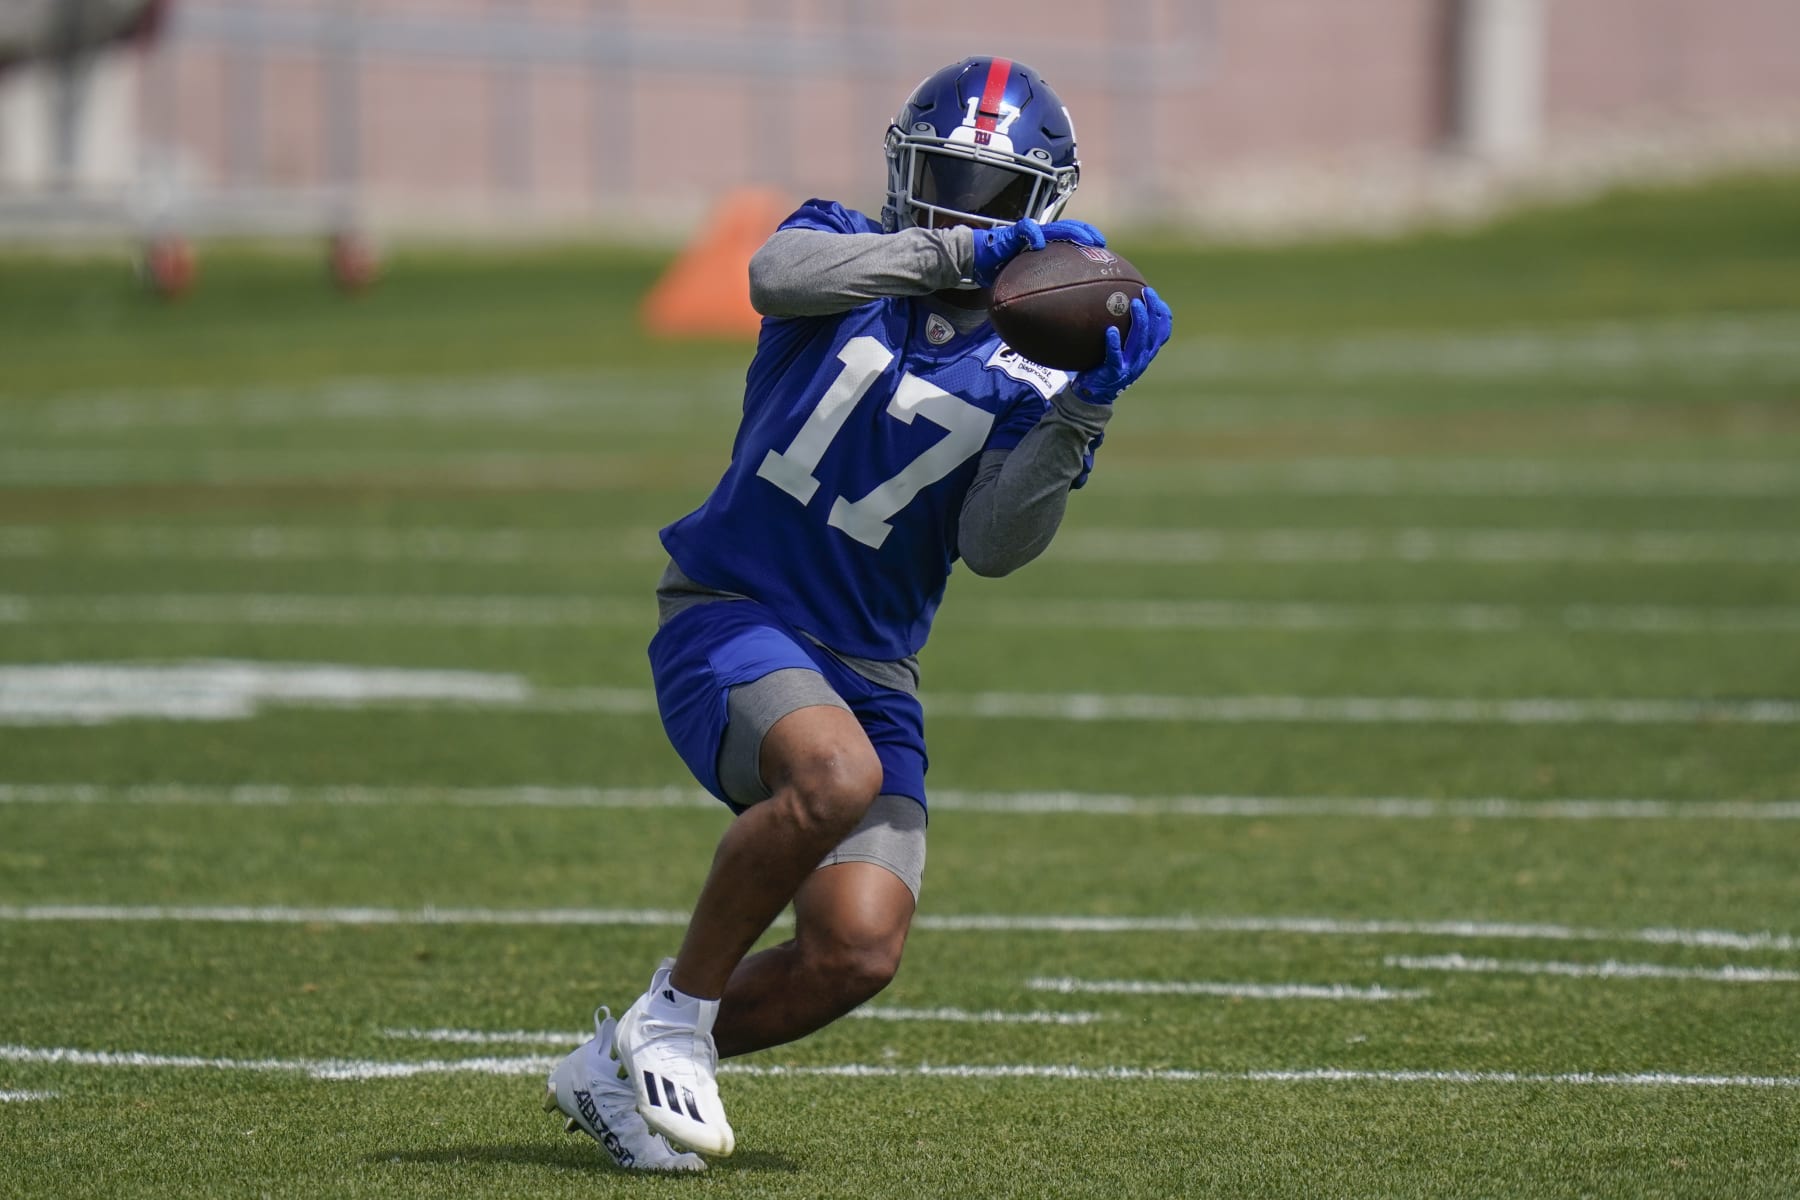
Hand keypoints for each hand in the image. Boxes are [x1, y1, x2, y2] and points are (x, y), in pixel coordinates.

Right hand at [969, 218, 1107, 285]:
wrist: (975, 261)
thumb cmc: (997, 272)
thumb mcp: (1022, 284)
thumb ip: (1037, 292)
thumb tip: (1053, 316)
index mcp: (1042, 246)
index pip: (1068, 238)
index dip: (1085, 241)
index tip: (1102, 250)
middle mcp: (1037, 237)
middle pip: (1067, 228)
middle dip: (1085, 232)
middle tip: (1100, 243)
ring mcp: (1025, 234)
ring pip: (1052, 226)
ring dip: (1069, 231)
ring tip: (1082, 238)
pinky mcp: (1010, 232)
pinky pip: (1024, 230)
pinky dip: (1032, 236)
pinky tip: (1037, 244)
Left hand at [1072, 286, 1172, 404]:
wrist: (1094, 392)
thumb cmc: (1106, 364)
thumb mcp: (1121, 346)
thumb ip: (1125, 329)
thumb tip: (1115, 297)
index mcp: (1147, 351)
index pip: (1162, 330)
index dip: (1161, 312)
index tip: (1152, 294)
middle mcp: (1143, 358)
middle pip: (1154, 332)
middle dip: (1153, 309)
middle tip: (1146, 292)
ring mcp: (1130, 366)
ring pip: (1140, 342)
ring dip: (1140, 321)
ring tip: (1135, 304)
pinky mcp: (1115, 373)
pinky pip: (1115, 356)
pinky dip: (1114, 343)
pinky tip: (1110, 330)